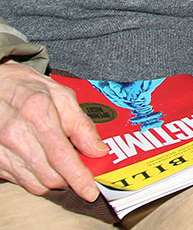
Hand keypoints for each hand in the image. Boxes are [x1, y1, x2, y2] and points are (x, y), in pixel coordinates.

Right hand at [0, 62, 107, 199]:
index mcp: (37, 113)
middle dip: (70, 178)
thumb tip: (98, 150)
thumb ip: (81, 123)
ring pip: (36, 183)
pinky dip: (37, 177)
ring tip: (61, 161)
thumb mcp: (61, 95)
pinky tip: (42, 159)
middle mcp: (16, 134)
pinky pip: (22, 181)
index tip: (90, 190)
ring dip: (54, 179)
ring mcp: (2, 150)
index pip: (61, 156)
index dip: (78, 177)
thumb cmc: (29, 88)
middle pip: (50, 175)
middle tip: (79, 166)